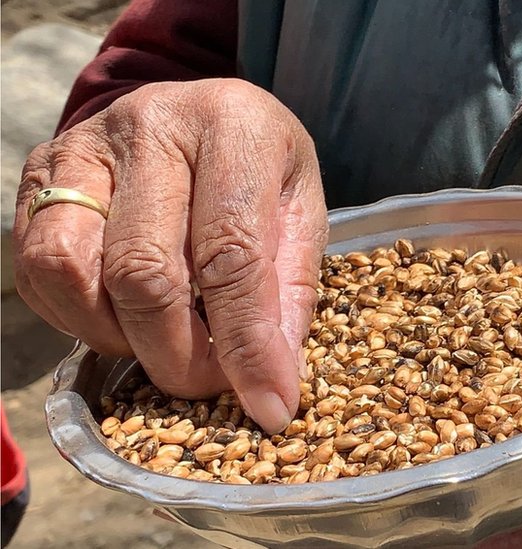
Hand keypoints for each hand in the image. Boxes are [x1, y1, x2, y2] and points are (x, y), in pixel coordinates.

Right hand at [14, 79, 327, 432]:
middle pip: (143, 270)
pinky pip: (36, 268)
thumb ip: (290, 290)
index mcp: (233, 127)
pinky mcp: (40, 173)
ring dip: (115, 336)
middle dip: (176, 353)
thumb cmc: (260, 166)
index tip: (266, 404)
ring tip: (159, 344)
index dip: (245, 342)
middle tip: (207, 385)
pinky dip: (76, 316)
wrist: (199, 109)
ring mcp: (84, 146)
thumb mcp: (301, 210)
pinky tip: (121, 318)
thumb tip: (273, 382)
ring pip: (70, 269)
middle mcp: (151, 126)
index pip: (231, 253)